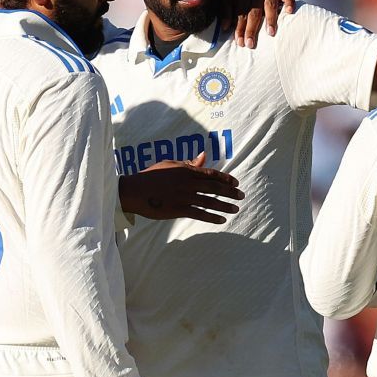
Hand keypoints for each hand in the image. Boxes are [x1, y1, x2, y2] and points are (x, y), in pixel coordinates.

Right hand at [118, 161, 242, 223]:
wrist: (134, 191)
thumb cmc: (151, 176)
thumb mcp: (170, 165)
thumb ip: (188, 163)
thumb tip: (203, 156)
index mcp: (186, 170)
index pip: (211, 174)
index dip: (226, 179)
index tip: (236, 183)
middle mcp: (188, 183)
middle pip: (214, 187)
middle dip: (230, 192)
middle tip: (242, 196)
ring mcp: (184, 197)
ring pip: (210, 201)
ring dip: (225, 206)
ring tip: (235, 209)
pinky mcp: (178, 209)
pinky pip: (199, 213)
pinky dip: (212, 217)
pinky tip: (222, 220)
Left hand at [220, 0, 295, 47]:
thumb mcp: (225, 1)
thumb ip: (224, 13)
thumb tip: (225, 27)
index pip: (240, 12)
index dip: (239, 28)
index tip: (239, 42)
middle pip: (253, 12)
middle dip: (251, 29)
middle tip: (250, 44)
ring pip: (269, 6)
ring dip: (270, 19)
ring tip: (270, 33)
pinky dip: (289, 2)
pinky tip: (289, 12)